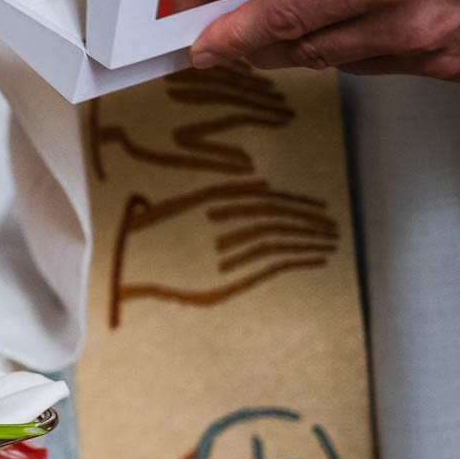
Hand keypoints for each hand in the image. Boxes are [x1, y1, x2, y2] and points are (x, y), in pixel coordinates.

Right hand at [109, 179, 337, 325]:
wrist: (127, 269)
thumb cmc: (155, 238)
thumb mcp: (185, 205)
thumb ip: (220, 193)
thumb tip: (258, 182)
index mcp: (212, 200)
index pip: (266, 200)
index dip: (295, 203)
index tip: (318, 208)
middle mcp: (222, 221)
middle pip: (277, 217)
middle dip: (308, 221)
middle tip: (332, 226)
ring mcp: (225, 248)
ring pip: (280, 238)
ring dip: (309, 238)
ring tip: (330, 241)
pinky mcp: (227, 275)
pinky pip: (273, 262)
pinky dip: (300, 256)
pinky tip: (316, 256)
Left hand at [190, 0, 459, 81]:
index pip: (294, 12)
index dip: (240, 32)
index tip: (203, 46)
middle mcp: (416, 24)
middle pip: (309, 49)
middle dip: (260, 46)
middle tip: (220, 42)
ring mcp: (439, 54)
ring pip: (343, 62)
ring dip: (306, 48)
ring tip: (272, 31)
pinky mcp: (459, 69)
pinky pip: (383, 68)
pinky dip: (354, 49)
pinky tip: (342, 27)